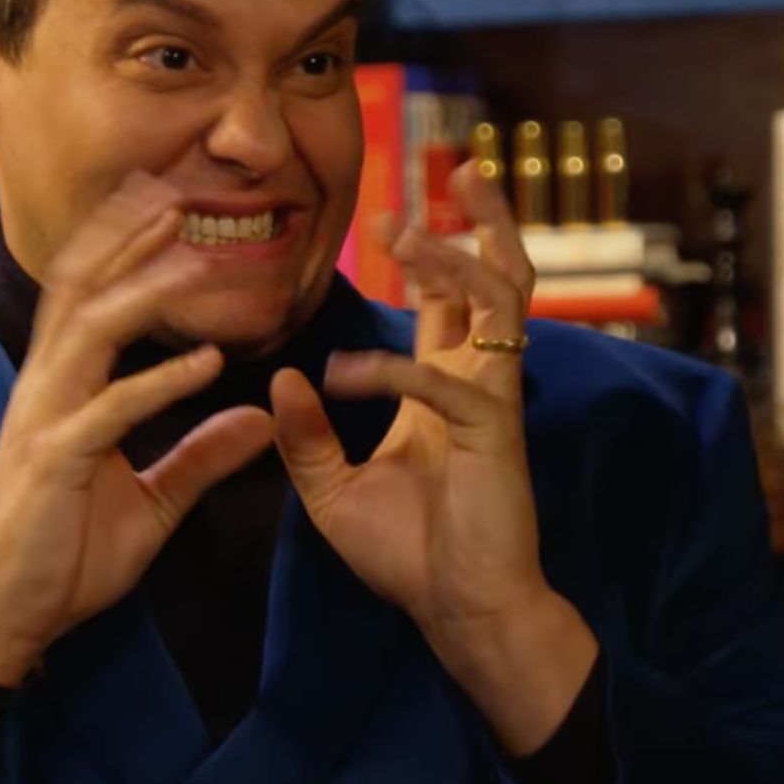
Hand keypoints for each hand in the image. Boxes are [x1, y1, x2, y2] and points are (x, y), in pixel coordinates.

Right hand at [0, 172, 275, 747]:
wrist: (11, 618)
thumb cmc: (66, 557)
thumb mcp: (151, 500)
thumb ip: (201, 455)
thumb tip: (259, 416)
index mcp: (60, 389)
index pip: (85, 294)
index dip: (121, 243)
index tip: (165, 203)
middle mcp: (45, 389)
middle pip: (81, 289)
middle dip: (127, 237)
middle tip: (177, 193)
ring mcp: (45, 421)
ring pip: (91, 331)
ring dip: (146, 290)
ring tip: (200, 261)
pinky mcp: (52, 462)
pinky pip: (110, 409)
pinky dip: (159, 381)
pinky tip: (207, 363)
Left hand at [270, 161, 595, 752]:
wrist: (458, 611)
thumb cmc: (409, 553)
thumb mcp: (334, 489)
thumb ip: (307, 434)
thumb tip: (284, 375)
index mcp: (444, 387)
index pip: (450, 301)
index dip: (428, 252)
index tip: (394, 208)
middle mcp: (476, 381)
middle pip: (499, 278)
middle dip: (483, 222)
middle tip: (458, 172)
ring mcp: (491, 401)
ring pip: (498, 303)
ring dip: (454, 262)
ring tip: (406, 234)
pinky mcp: (494, 433)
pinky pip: (448, 383)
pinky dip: (393, 372)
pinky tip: (342, 377)